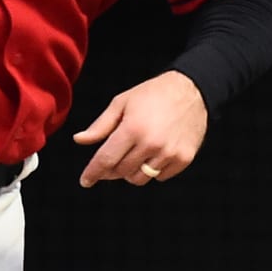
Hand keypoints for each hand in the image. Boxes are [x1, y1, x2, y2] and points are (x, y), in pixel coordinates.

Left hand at [73, 71, 207, 187]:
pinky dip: (154, 170)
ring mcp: (169, 153)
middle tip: (114, 159)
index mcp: (132, 129)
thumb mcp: (122, 103)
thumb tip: (79, 139)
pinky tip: (154, 154)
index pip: (105, 160)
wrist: (192, 90)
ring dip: (132, 171)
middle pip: (121, 172)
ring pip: (140, 178)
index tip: (86, 180)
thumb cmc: (155, 94)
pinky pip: (160, 177)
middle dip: (112, 169)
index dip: (92, 173)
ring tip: (135, 155)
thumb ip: (100, 125)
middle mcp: (151, 144)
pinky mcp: (184, 158)